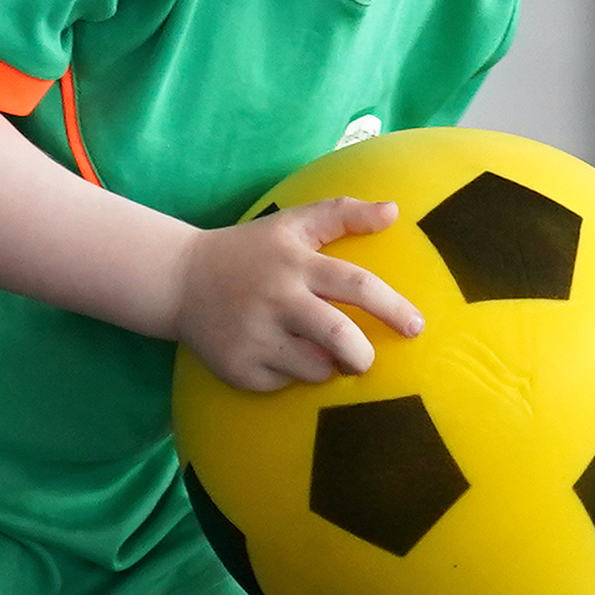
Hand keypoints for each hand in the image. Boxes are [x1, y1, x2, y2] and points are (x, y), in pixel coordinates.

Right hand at [178, 193, 424, 390]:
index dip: (392, 308)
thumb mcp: (291, 223)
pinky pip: (284, 384)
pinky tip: (278, 357)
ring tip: (322, 356)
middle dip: (363, 355)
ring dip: (329, 368)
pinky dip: (293, 376)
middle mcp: (277, 300)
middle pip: (339, 337)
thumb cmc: (249, 252)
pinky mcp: (240, 368)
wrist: (179, 280)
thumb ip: (342, 213)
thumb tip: (393, 210)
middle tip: (366, 359)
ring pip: (316, 369)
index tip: (416, 326)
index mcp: (296, 264)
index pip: (356, 286)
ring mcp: (256, 337)